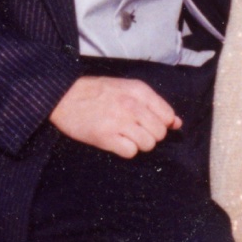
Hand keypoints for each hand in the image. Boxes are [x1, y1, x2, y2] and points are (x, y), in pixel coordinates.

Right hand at [50, 76, 181, 157]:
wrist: (64, 96)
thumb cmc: (97, 92)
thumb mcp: (127, 89)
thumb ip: (153, 105)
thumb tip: (177, 123)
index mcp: (139, 91)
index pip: (167, 115)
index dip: (161, 123)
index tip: (148, 123)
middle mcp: (131, 105)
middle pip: (159, 133)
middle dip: (150, 135)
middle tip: (134, 130)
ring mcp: (119, 121)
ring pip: (148, 144)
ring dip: (139, 144)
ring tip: (124, 136)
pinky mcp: (106, 137)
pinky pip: (131, 152)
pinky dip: (126, 150)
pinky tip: (115, 141)